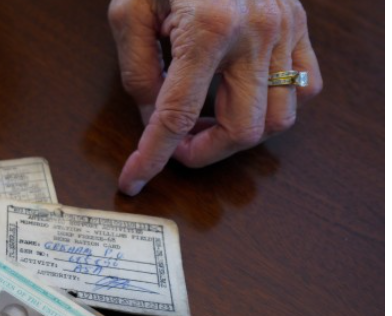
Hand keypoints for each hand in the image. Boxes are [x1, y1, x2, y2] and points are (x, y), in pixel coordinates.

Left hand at [108, 0, 322, 194]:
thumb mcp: (129, 10)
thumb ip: (138, 71)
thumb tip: (154, 119)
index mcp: (208, 28)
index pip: (177, 116)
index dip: (152, 156)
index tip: (134, 180)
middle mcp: (256, 32)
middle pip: (244, 130)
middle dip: (205, 152)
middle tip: (177, 145)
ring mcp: (285, 29)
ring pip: (280, 118)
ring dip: (240, 134)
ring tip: (207, 120)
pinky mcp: (300, 25)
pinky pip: (305, 87)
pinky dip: (275, 105)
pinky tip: (241, 95)